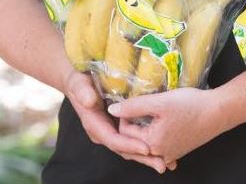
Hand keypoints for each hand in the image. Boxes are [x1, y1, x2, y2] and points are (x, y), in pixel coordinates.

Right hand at [63, 72, 177, 173]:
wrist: (77, 83)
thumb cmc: (78, 81)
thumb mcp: (78, 83)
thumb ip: (82, 91)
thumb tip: (89, 101)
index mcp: (94, 125)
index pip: (113, 140)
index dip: (129, 145)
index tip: (146, 149)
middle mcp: (103, 133)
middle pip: (124, 150)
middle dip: (143, 158)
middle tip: (162, 164)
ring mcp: (112, 132)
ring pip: (130, 148)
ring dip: (148, 156)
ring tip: (168, 162)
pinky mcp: (119, 128)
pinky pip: (133, 140)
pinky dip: (147, 146)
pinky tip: (164, 152)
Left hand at [109, 87, 236, 165]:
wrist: (218, 112)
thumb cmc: (190, 105)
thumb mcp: (158, 102)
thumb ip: (133, 107)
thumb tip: (112, 110)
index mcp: (151, 143)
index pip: (124, 132)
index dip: (124, 114)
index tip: (130, 101)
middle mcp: (159, 154)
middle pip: (133, 142)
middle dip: (129, 126)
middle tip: (133, 108)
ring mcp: (169, 155)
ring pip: (145, 145)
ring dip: (140, 132)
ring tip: (142, 115)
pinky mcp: (177, 151)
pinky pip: (157, 147)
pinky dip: (152, 138)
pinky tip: (155, 126)